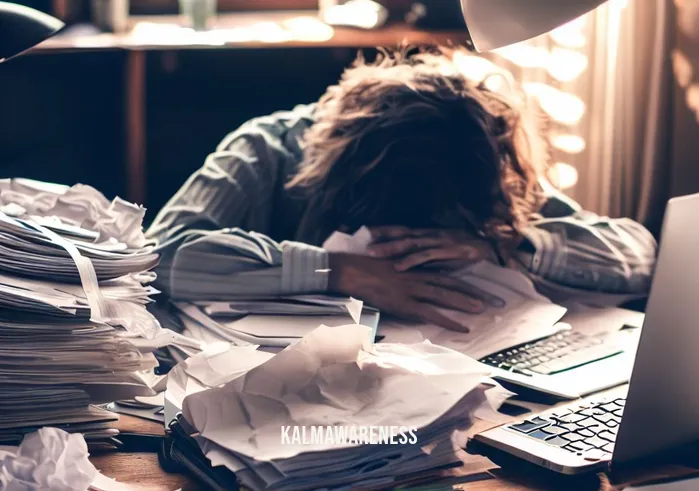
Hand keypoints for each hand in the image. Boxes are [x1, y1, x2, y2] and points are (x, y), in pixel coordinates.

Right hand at [327, 253, 486, 331]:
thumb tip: (409, 279)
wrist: (347, 270)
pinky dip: (448, 320)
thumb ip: (400, 271)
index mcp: (412, 266)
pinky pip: (430, 313)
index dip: (463, 278)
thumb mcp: (385, 265)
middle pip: (451, 283)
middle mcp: (416, 274)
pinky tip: (462, 327)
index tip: (482, 284)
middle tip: (494, 300)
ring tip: (483, 310)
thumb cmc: (361, 267)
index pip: (444, 272)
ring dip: (465, 303)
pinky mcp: (403, 302)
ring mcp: (411, 288)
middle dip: (473, 292)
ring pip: (444, 295)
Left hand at [367, 226, 497, 271]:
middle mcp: (433, 235)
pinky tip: (399, 266)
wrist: (497, 247)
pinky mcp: (450, 251)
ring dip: (391, 248)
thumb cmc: (472, 250)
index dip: (385, 231)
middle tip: (362, 244)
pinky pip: (427, 256)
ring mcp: (441, 242)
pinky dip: (412, 261)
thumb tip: (412, 262)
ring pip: (410, 244)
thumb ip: (430, 255)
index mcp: (431, 234)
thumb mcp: (447, 251)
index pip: (403, 230)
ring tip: (373, 253)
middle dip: (382, 239)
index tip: (366, 233)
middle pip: (402, 234)